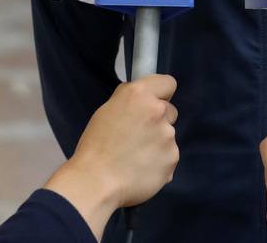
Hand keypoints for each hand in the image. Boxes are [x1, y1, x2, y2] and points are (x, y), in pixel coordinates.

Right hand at [44, 74, 178, 240]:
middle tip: (137, 136)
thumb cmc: (95, 146)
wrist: (94, 183)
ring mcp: (168, 135)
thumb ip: (131, 100)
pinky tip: (141, 170)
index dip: (161, 94)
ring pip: (168, 135)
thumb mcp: (108, 110)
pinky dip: (159, 162)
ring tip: (135, 158)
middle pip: (170, 111)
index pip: (168, 83)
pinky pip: (169, 156)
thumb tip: (143, 97)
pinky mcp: (172, 157)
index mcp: (139, 94)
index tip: (153, 104)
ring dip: (158, 143)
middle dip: (158, 120)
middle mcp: (157, 110)